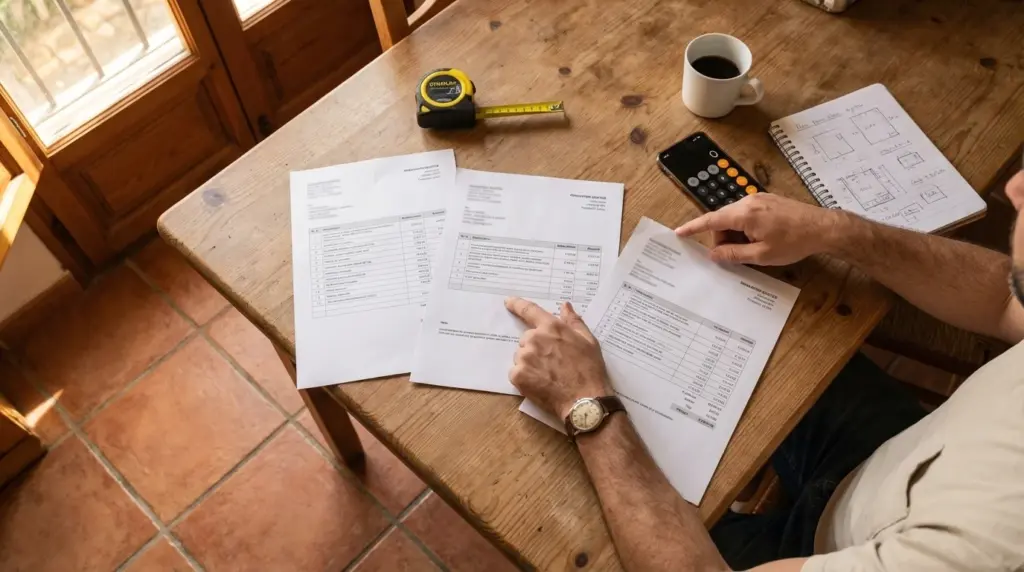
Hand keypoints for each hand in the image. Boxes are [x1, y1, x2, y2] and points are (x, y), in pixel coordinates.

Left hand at [505, 297, 612, 418]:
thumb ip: (573, 321)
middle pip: (527, 339)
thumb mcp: (588, 341)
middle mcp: (534, 339)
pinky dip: (525, 377)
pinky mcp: (518, 376)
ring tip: (548, 375)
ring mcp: (524, 358)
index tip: (508, 301)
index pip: (529, 310)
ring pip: (521, 356)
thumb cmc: (589, 370)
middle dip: (536, 347)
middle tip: (552, 362)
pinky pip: (516, 372)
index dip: (517, 304)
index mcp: (551, 327)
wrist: (584, 400)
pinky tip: (540, 383)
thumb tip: (565, 306)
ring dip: (530, 363)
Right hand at [674, 193, 842, 265]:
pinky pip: (746, 213)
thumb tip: (714, 254)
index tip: (680, 232)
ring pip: (734, 217)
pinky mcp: (767, 200)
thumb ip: (733, 254)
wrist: (823, 228)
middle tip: (733, 256)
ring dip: (735, 234)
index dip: (693, 228)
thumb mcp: (761, 255)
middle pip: (722, 220)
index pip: (711, 221)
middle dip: (721, 239)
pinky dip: (745, 227)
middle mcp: (748, 201)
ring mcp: (758, 198)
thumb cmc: (794, 242)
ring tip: (753, 248)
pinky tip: (759, 239)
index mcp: (744, 214)